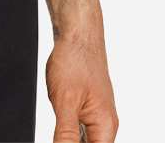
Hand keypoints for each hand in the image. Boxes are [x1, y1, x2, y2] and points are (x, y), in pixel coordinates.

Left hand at [46, 22, 118, 141]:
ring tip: (60, 119)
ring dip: (70, 139)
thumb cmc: (75, 60)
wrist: (77, 33)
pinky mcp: (87, 107)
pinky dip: (69, 132)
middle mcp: (105, 124)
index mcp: (105, 127)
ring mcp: (97, 115)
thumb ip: (66, 136)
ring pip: (84, 141)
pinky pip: (80, 129)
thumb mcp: (65, 103)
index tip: (63, 139)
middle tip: (59, 129)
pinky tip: (58, 126)